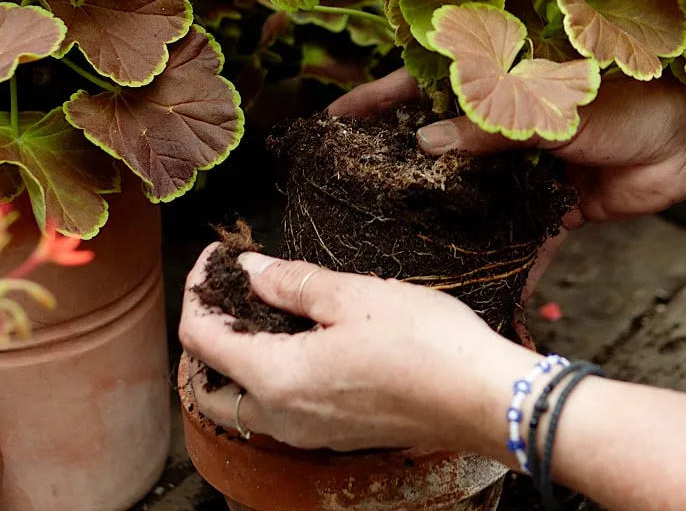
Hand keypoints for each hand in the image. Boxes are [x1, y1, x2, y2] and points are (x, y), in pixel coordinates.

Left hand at [179, 245, 537, 455]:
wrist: (486, 400)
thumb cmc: (426, 345)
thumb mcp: (353, 295)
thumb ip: (292, 282)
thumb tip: (252, 270)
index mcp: (276, 379)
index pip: (200, 336)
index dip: (199, 287)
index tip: (219, 254)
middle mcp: (282, 416)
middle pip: (212, 375)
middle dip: (213, 324)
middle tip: (235, 280)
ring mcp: (309, 431)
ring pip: (245, 395)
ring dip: (242, 349)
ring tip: (269, 300)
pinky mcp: (336, 432)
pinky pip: (281, 404)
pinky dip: (273, 367)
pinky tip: (305, 333)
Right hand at [327, 69, 685, 226]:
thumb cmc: (628, 96)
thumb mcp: (551, 103)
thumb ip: (489, 123)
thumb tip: (423, 143)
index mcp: (501, 79)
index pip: (424, 81)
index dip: (378, 97)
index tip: (334, 116)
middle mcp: (503, 121)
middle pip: (437, 140)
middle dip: (399, 162)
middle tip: (351, 187)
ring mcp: (522, 165)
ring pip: (468, 192)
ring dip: (441, 215)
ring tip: (394, 238)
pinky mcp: (547, 206)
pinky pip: (513, 235)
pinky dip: (500, 260)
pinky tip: (470, 285)